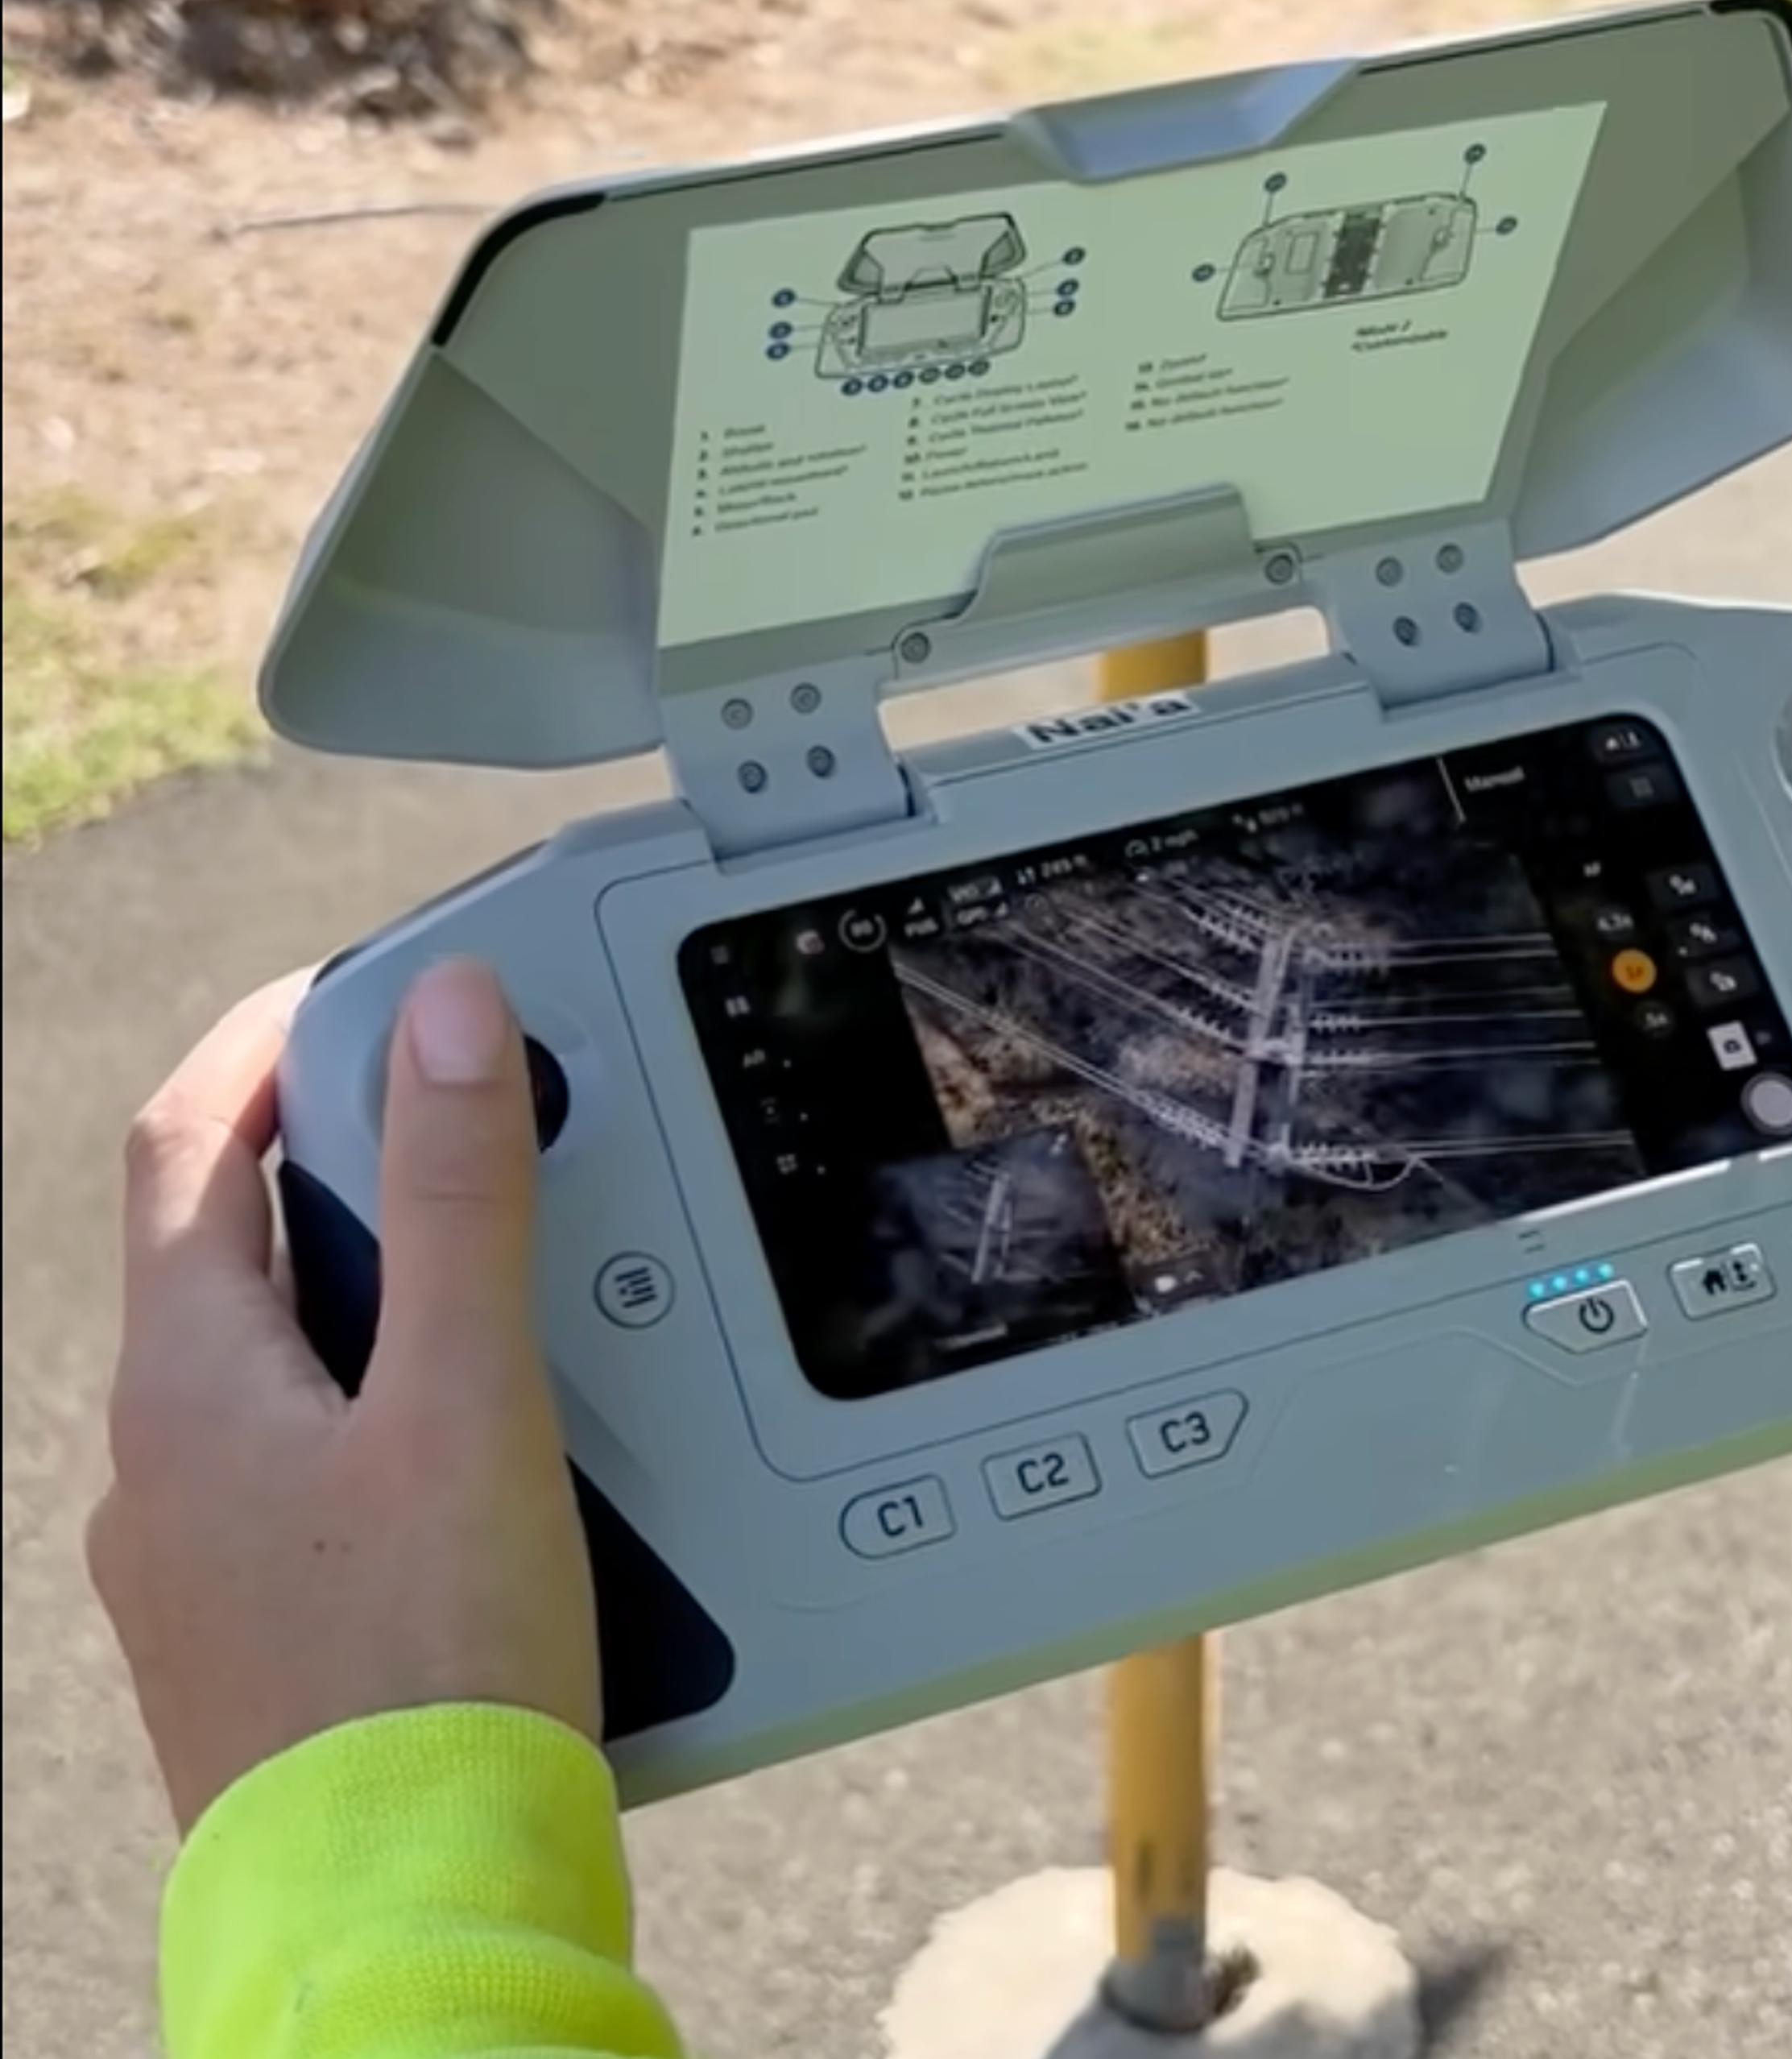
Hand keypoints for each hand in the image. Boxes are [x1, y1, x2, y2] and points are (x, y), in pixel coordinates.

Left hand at [90, 960, 600, 1834]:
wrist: (405, 1911)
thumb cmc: (425, 1669)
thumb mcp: (465, 1401)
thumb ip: (462, 1200)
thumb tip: (446, 1013)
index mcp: (188, 1384)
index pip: (186, 1147)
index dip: (265, 1043)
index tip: (359, 993)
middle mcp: (164, 1464)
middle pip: (238, 1252)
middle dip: (353, 1172)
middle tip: (477, 1134)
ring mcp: (201, 1557)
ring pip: (282, 1366)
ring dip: (382, 1297)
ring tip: (514, 1297)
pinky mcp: (261, 1629)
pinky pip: (313, 1467)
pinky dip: (390, 1410)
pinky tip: (489, 1457)